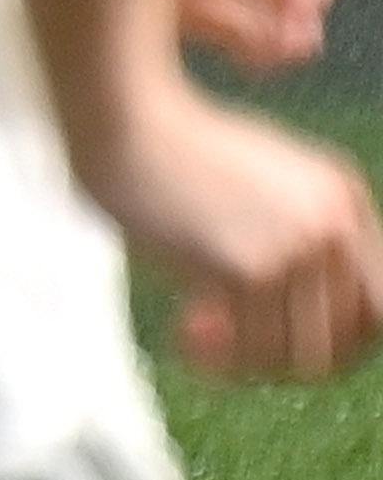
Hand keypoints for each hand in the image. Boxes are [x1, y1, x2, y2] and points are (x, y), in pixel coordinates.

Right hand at [86, 78, 382, 379]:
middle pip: (348, 336)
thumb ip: (290, 230)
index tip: (277, 339)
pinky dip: (219, 357)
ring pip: (303, 353)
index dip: (331, 335)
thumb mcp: (256, 177)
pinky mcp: (251, 267)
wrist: (122, 117)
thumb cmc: (166, 144)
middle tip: (235, 350)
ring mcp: (297, 246)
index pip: (374, 302)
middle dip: (291, 357)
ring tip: (197, 340)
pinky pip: (253, 347)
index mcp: (343, 194)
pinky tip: (181, 332)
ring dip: (251, 362)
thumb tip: (294, 319)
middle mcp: (333, 222)